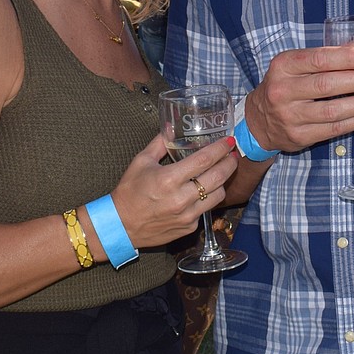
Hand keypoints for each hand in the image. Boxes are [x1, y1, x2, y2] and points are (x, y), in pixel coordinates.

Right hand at [110, 134, 237, 248]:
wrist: (121, 226)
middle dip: (230, 163)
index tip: (229, 141)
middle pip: (217, 178)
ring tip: (222, 171)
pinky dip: (208, 198)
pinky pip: (206, 210)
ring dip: (223, 181)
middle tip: (233, 154)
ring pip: (218, 195)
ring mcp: (187, 215)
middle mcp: (181, 198)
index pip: (204, 160)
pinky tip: (204, 191)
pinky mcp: (188, 227)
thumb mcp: (141, 161)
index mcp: (169, 179)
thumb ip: (160, 142)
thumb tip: (171, 126)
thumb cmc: (129, 192)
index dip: (220, 149)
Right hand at [244, 46, 353, 152]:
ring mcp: (289, 116)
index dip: (348, 58)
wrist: (260, 120)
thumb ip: (338, 52)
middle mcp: (283, 90)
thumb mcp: (303, 63)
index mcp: (284, 65)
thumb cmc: (288, 84)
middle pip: (326, 85)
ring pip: (332, 110)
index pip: (319, 59)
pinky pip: (333, 129)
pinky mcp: (299, 136)